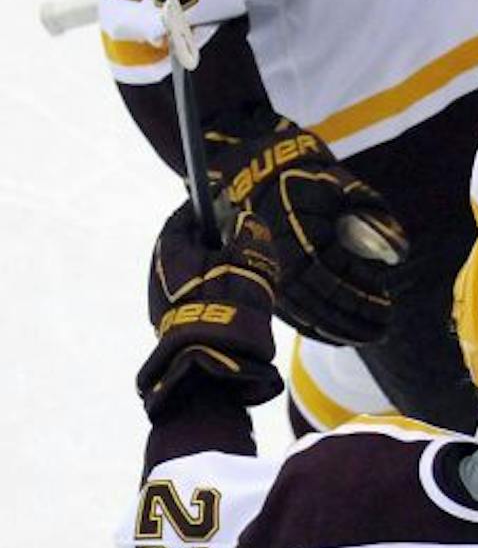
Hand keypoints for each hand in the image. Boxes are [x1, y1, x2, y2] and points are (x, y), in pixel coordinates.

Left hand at [138, 206, 282, 420]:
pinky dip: (205, 285)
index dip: (204, 203)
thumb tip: (243, 218)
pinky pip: (186, 291)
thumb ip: (249, 228)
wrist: (213, 351)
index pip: (184, 215)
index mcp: (171, 247)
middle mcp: (157, 270)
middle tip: (233, 231)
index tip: (222, 196)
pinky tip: (228, 294)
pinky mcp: (167, 320)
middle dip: (207, 235)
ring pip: (185, 269)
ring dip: (207, 263)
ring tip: (236, 267)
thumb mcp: (250, 255)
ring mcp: (159, 298)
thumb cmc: (232, 297)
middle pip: (183, 243)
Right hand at [210, 113, 408, 347]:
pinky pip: (287, 309)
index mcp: (302, 236)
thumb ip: (375, 216)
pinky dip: (311, 325)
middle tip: (382, 330)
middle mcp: (281, 258)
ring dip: (335, 329)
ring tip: (365, 337)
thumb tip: (399, 254)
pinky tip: (332, 334)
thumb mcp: (346, 185)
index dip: (362, 299)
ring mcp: (268, 268)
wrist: (255, 163)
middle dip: (353, 320)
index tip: (387, 308)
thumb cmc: (307, 172)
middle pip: (320, 303)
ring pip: (303, 312)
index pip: (336, 279)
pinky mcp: (263, 273)